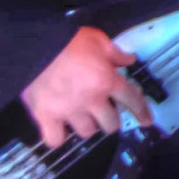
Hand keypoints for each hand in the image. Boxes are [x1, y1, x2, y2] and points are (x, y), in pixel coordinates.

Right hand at [19, 27, 150, 150]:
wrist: (31, 45)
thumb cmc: (67, 40)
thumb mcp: (97, 39)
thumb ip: (115, 53)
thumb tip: (129, 61)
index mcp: (106, 80)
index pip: (131, 100)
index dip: (142, 111)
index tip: (147, 121)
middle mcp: (91, 100)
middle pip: (110, 124)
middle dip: (110, 118)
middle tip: (104, 110)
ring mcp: (68, 111)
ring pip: (86, 132)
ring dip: (87, 125)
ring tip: (81, 116)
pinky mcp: (45, 117)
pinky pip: (56, 139)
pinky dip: (59, 136)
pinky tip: (60, 127)